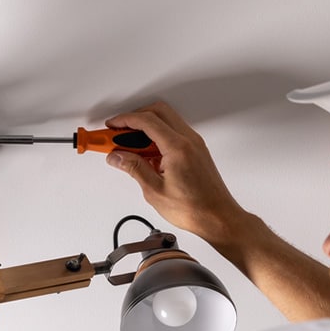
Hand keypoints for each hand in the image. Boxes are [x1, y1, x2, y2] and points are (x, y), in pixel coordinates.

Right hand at [104, 101, 243, 243]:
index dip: (124, 120)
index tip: (111, 126)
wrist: (218, 217)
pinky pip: (173, 133)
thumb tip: (117, 156)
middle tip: (118, 133)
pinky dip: (156, 137)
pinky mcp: (195, 151)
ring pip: (166, 121)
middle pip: (158, 112)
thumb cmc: (194, 208)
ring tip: (128, 148)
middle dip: (135, 118)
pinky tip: (145, 156)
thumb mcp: (154, 190)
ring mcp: (194, 144)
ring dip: (146, 128)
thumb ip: (134, 168)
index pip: (147, 121)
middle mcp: (189, 140)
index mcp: (178, 148)